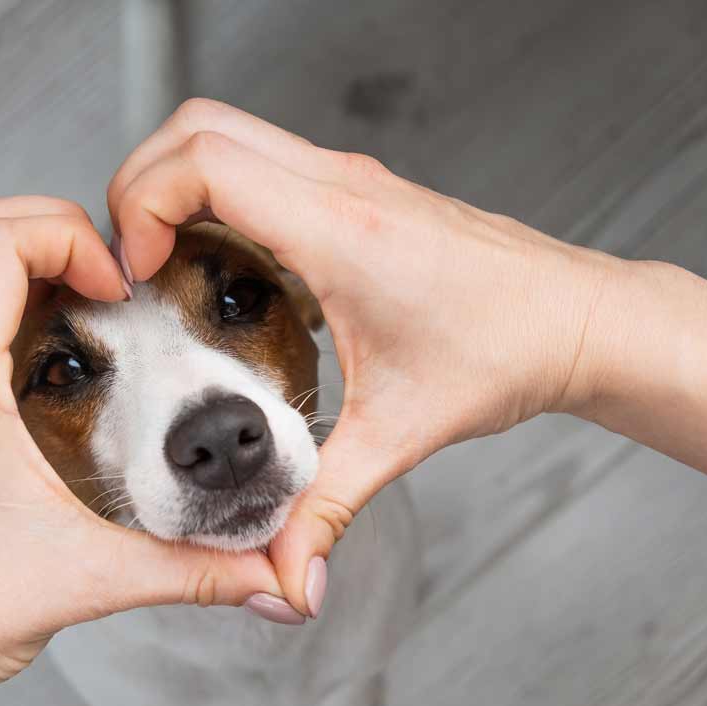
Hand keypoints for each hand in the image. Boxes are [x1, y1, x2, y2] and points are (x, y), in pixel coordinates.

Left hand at [0, 197, 285, 705]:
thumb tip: (272, 576)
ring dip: (17, 253)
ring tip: (82, 300)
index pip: (1, 239)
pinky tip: (43, 347)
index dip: (75, 239)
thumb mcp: (88, 578)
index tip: (120, 288)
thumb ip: (195, 569)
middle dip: (50, 225)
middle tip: (106, 276)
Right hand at [106, 99, 629, 616]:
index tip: (134, 272)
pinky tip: (216, 262)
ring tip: (158, 257)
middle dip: (138, 182)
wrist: (577, 318)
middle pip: (199, 126)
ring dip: (173, 180)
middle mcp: (340, 187)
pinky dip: (213, 190)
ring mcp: (348, 180)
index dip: (143, 207)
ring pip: (225, 130)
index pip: (206, 164)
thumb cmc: (508, 350)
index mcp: (341, 231)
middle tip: (128, 257)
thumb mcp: (402, 432)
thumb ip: (328, 506)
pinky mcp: (354, 191)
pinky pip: (259, 160)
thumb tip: (288, 577)